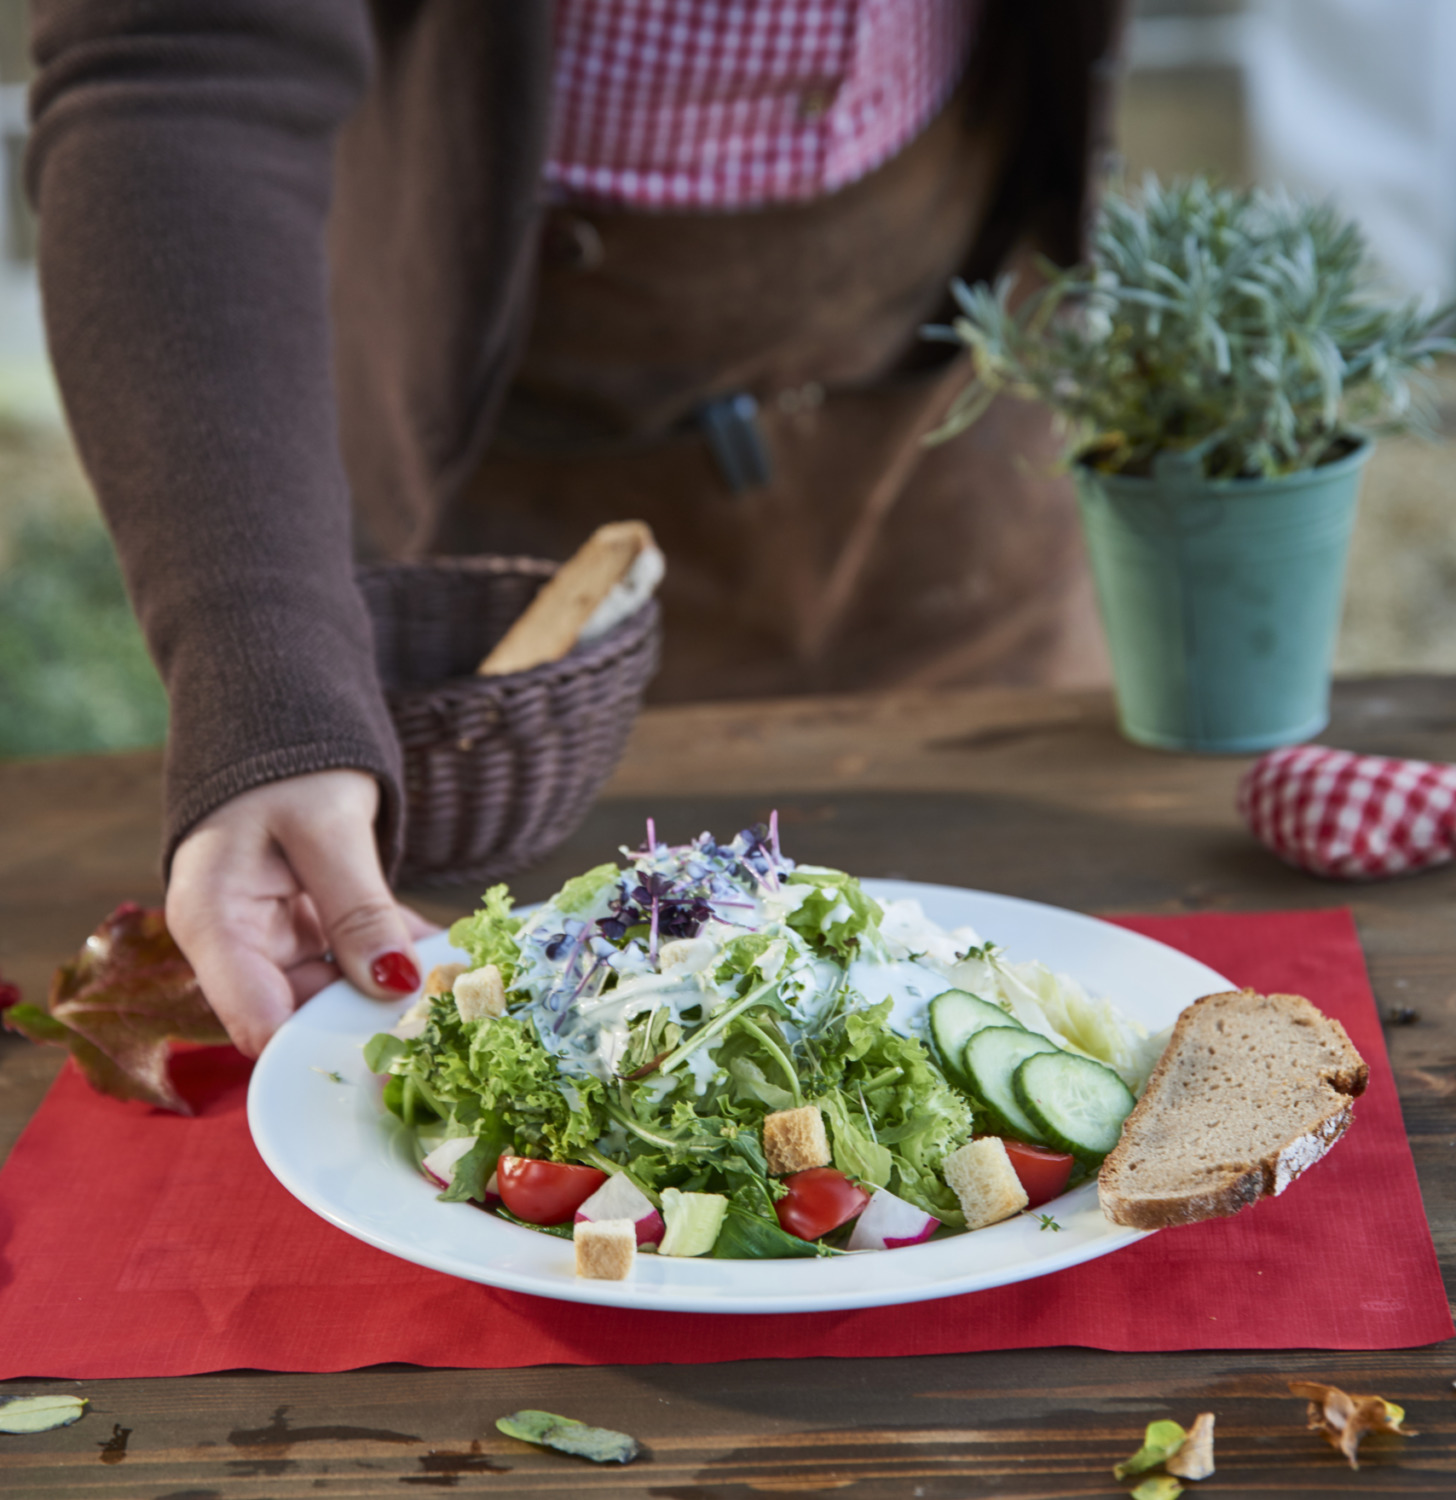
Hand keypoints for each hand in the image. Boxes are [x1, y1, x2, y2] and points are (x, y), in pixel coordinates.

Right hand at [167, 769, 435, 1056]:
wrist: (280, 721)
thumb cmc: (287, 765)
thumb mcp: (325, 827)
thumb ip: (357, 909)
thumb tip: (395, 984)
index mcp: (213, 921)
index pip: (256, 1020)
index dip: (317, 1047)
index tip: (389, 1051)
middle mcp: (237, 943)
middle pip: (301, 1012)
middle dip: (371, 1018)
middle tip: (445, 1014)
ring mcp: (276, 938)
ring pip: (338, 989)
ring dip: (395, 988)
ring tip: (458, 984)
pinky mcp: (310, 929)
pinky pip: (358, 957)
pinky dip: (399, 956)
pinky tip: (447, 956)